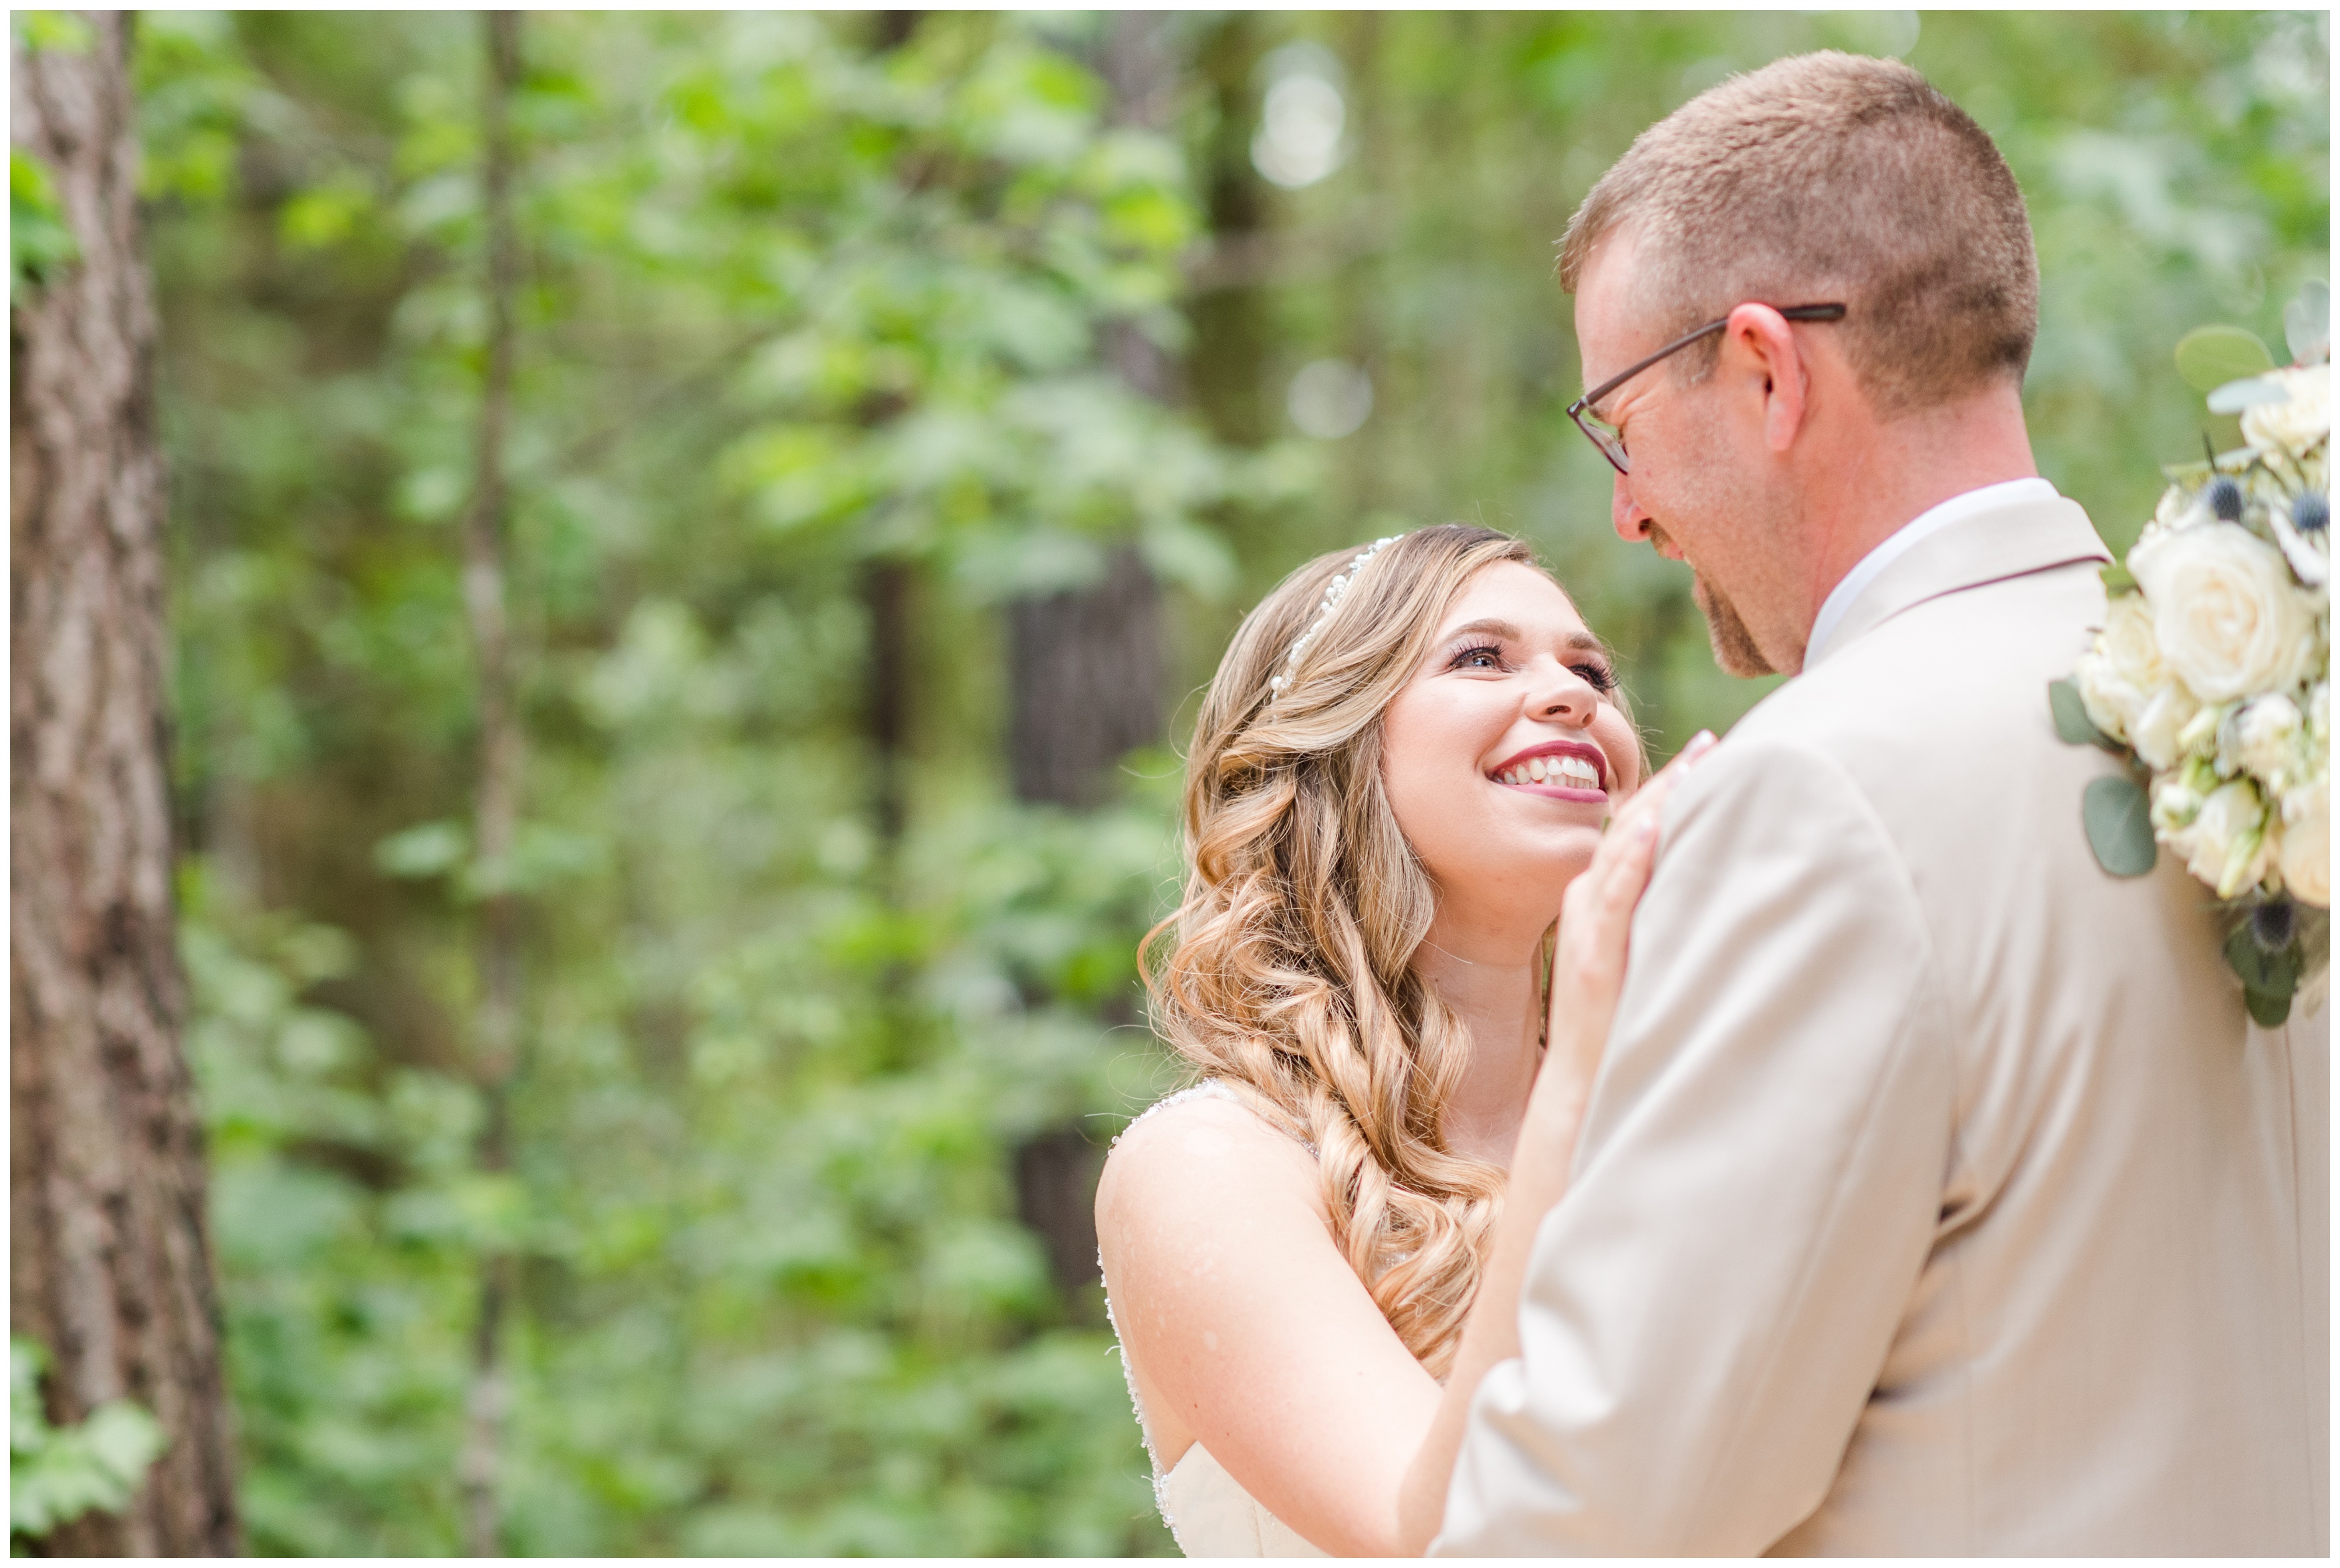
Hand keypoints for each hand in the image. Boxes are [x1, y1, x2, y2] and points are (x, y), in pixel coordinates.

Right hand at [1541, 730, 1717, 1107]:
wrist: (1586, 1081)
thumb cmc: (1626, 1017)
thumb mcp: (1650, 949)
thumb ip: (1669, 909)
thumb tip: (1721, 874)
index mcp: (1602, 894)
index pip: (1638, 823)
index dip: (1674, 784)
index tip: (1714, 749)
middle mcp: (1588, 899)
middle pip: (1631, 822)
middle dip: (1674, 780)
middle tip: (1716, 742)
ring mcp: (1587, 925)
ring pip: (1621, 849)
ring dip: (1658, 805)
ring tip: (1695, 766)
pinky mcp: (1593, 954)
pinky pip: (1611, 897)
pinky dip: (1628, 859)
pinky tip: (1650, 829)